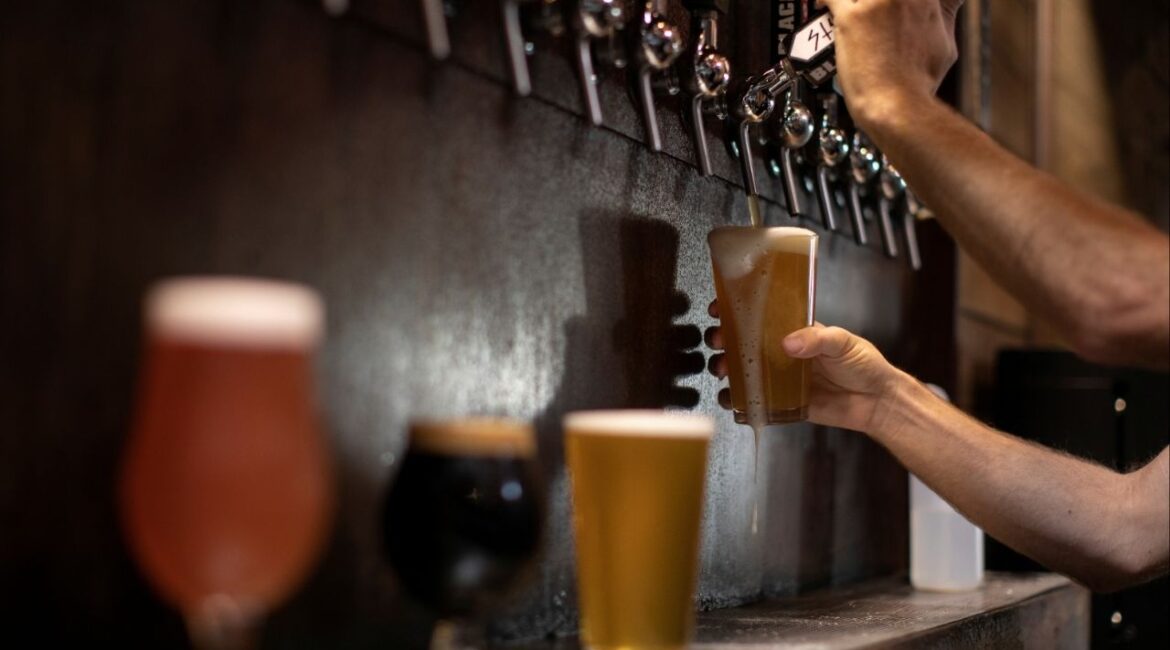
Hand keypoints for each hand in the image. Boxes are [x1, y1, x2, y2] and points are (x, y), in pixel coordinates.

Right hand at [707, 301, 909, 433]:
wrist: (876, 402)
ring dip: (726, 367)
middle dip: (724, 339)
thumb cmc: (863, 364)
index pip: (761, 316)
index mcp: (795, 331)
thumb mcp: (843, 342)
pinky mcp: (780, 402)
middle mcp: (782, 352)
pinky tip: (729, 397)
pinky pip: (753, 400)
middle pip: (744, 342)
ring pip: (743, 370)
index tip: (721, 308)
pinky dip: (737, 399)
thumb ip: (817, 339)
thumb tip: (789, 342)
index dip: (738, 310)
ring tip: (722, 369)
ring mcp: (779, 378)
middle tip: (718, 340)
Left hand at [818, 0, 961, 127]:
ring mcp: (878, 3)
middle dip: (874, 4)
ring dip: (852, 2)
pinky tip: (822, 4)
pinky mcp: (851, 18)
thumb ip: (942, 19)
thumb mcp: (945, 47)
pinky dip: (824, 0)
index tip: (890, 6)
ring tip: (847, 8)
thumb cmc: (918, 84)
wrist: (898, 106)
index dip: (898, 1)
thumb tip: (941, 12)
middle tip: (868, 13)